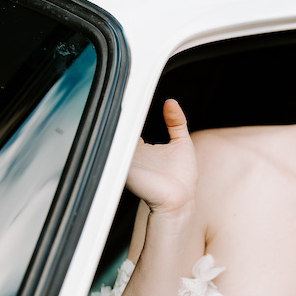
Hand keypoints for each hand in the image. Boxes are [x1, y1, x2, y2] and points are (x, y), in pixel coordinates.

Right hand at [125, 100, 197, 215]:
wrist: (180, 200)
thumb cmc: (181, 177)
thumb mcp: (182, 142)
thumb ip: (176, 122)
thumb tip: (171, 102)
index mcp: (141, 147)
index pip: (129, 125)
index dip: (129, 111)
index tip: (131, 95)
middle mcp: (131, 154)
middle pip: (118, 130)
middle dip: (118, 116)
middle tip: (120, 97)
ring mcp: (126, 161)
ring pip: (113, 139)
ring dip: (114, 125)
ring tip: (116, 108)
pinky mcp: (125, 170)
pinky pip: (114, 154)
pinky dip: (114, 142)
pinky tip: (118, 127)